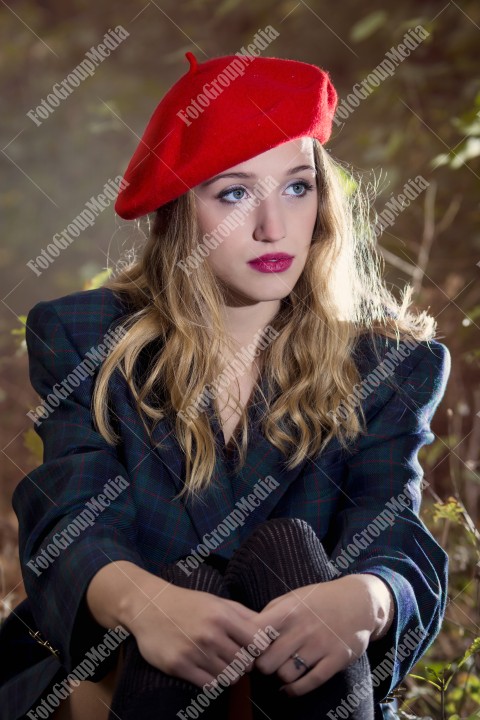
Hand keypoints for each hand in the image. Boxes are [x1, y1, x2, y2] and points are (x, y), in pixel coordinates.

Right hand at [126, 579, 263, 688]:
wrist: (149, 607)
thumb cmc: (188, 603)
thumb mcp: (217, 601)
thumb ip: (244, 615)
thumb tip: (268, 631)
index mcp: (222, 616)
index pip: (258, 644)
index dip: (258, 649)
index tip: (250, 648)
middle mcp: (210, 634)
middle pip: (244, 663)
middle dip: (243, 663)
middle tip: (234, 657)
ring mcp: (194, 652)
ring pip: (228, 677)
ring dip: (228, 673)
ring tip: (220, 662)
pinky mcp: (179, 666)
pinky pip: (209, 685)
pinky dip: (212, 680)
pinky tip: (206, 668)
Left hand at [250, 574, 390, 696]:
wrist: (358, 602)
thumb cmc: (319, 600)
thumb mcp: (292, 597)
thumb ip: (270, 613)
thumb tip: (247, 632)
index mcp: (288, 610)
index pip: (255, 634)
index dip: (247, 645)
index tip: (249, 649)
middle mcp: (302, 628)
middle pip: (266, 662)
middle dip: (262, 666)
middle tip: (266, 662)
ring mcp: (320, 645)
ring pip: (285, 675)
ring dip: (280, 676)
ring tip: (282, 668)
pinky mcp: (335, 660)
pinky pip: (309, 683)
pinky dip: (295, 690)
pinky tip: (289, 688)